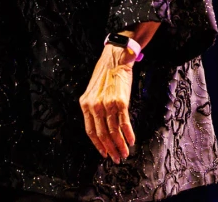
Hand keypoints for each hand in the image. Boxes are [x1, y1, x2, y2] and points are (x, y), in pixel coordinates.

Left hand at [79, 45, 135, 163]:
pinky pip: (124, 123)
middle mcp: (94, 106)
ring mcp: (107, 104)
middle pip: (102, 134)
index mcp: (85, 104)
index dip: (97, 144)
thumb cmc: (105, 75)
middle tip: (116, 159)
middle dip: (110, 149)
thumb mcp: (93, 91)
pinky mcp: (120, 102)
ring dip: (120, 146)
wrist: (114, 59)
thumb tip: (100, 127)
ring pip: (113, 132)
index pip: (90, 131)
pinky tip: (131, 141)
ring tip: (125, 154)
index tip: (104, 153)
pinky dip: (129, 134)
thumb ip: (94, 107)